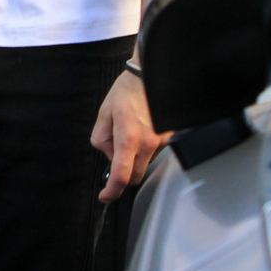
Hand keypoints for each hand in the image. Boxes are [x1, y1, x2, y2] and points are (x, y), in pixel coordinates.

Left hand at [90, 72, 167, 202]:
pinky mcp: (169, 137)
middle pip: (136, 176)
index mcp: (128, 138)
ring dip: (135, 158)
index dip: (111, 191)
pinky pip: (154, 152)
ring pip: (145, 163)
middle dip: (124, 174)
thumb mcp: (104, 114)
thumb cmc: (127, 91)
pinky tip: (141, 129)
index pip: (121, 176)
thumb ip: (102, 140)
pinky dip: (145, 148)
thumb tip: (109, 155)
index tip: (105, 195)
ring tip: (129, 132)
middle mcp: (148, 143)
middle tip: (115, 155)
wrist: (151, 75)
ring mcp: (161, 141)